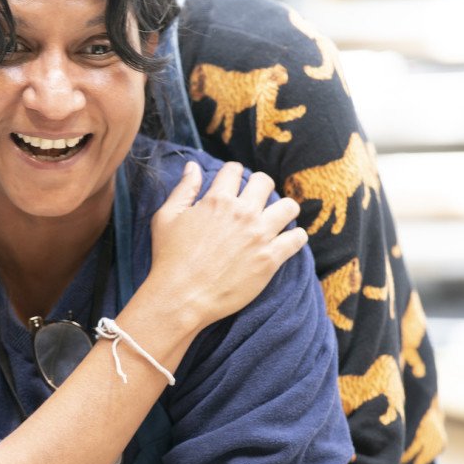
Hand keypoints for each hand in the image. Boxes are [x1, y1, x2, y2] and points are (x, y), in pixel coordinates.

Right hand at [149, 161, 306, 330]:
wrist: (181, 298)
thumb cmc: (169, 259)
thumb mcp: (166, 218)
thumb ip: (183, 189)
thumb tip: (193, 166)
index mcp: (217, 200)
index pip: (235, 170)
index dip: (234, 174)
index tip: (235, 184)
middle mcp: (242, 213)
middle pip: (265, 182)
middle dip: (261, 187)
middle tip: (256, 201)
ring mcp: (259, 236)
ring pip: (288, 207)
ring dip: (284, 209)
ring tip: (277, 218)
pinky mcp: (270, 259)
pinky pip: (297, 239)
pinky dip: (296, 237)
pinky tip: (289, 240)